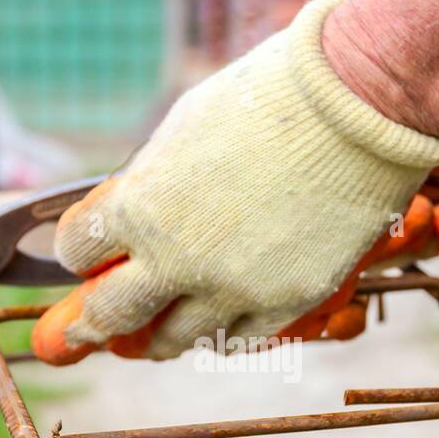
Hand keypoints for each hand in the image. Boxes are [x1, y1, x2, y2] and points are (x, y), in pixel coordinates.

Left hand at [31, 0, 438, 364]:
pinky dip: (222, 331)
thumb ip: (151, 182)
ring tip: (156, 333)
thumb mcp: (184, 127)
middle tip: (84, 330)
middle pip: (111, 315)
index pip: (78, 250)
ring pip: (175, 339)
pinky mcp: (285, 305)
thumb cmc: (269, 97)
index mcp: (138, 206)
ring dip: (158, 336)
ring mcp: (231, 290)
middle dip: (92, 324)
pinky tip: (219, 320)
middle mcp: (175, 260)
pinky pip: (237, 339)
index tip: (87, 253)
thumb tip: (132, 212)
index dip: (79, 251)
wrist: (360, 107)